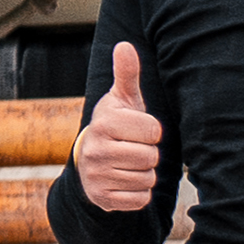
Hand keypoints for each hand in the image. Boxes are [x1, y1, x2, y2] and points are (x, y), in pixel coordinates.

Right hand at [73, 41, 163, 218]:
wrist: (89, 161)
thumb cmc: (115, 126)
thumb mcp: (121, 100)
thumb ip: (127, 74)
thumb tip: (125, 45)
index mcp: (104, 123)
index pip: (153, 131)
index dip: (151, 131)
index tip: (137, 130)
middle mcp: (96, 150)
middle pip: (151, 157)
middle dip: (148, 154)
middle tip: (133, 148)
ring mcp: (97, 176)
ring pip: (147, 178)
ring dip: (144, 173)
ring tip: (129, 164)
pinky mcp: (103, 198)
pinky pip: (140, 199)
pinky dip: (138, 193)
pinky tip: (125, 181)